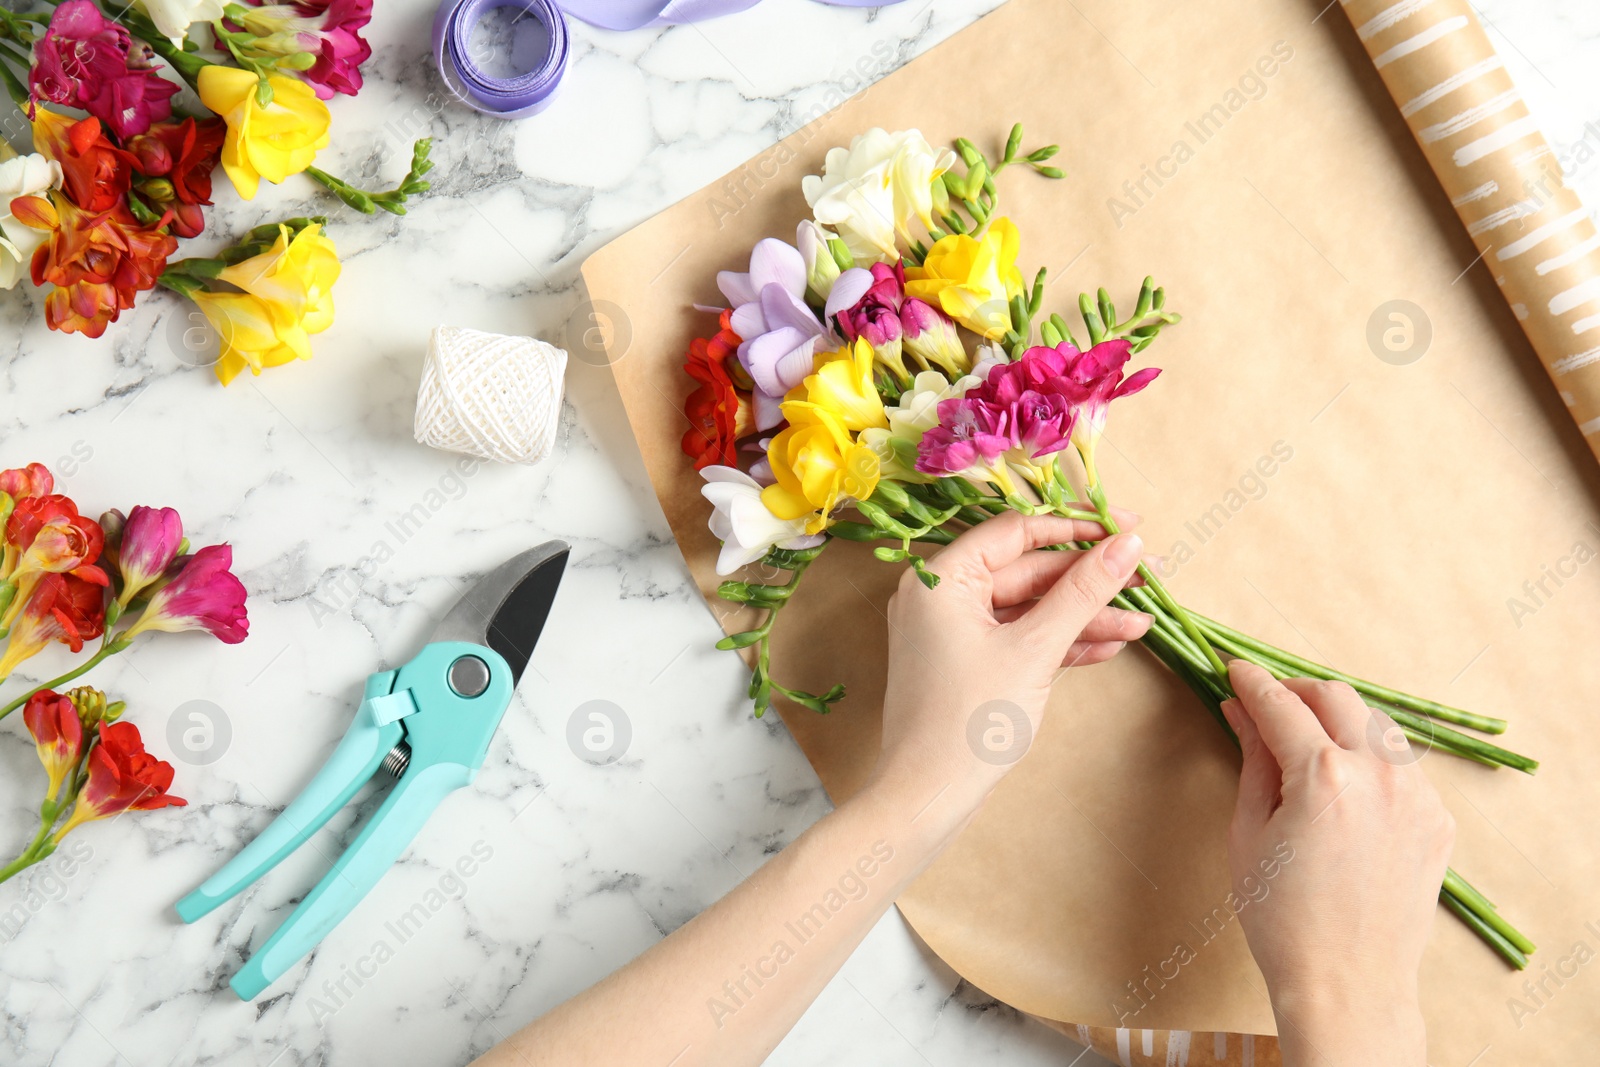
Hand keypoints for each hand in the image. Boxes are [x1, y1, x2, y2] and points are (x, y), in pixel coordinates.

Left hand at [865, 511, 1148, 826]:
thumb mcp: (1035, 650)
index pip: (1016, 532)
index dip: (1077, 526)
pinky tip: (1111, 644)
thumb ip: (1083, 592)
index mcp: (940, 579)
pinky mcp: (967, 662)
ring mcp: (952, 631)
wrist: (928, 796)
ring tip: (1141, 622)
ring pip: (1028, 608)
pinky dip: (1060, 641)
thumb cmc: (970, 720)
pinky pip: (1018, 637)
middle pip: (1026, 570)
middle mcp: (940, 596)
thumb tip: (1128, 543)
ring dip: (1083, 615)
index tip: (1129, 526)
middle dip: (1088, 579)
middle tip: (1145, 578)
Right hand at [1221, 661, 1453, 1065]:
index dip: (1252, 682)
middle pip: (1336, 696)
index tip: (1235, 670)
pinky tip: (1342, 784)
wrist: (1348, 984)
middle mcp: (1379, 773)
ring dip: (1337, 719)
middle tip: (1267, 701)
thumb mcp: (1248, 832)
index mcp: (1323, 775)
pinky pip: (1399, 765)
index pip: (1281, 704)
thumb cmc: (1282, 919)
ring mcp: (1416, 795)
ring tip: (1304, 741)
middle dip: (1296, 690)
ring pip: (1374, 723)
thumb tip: (1241, 711)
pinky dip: (1368, 757)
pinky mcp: (1437, 819)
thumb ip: (1252, 759)